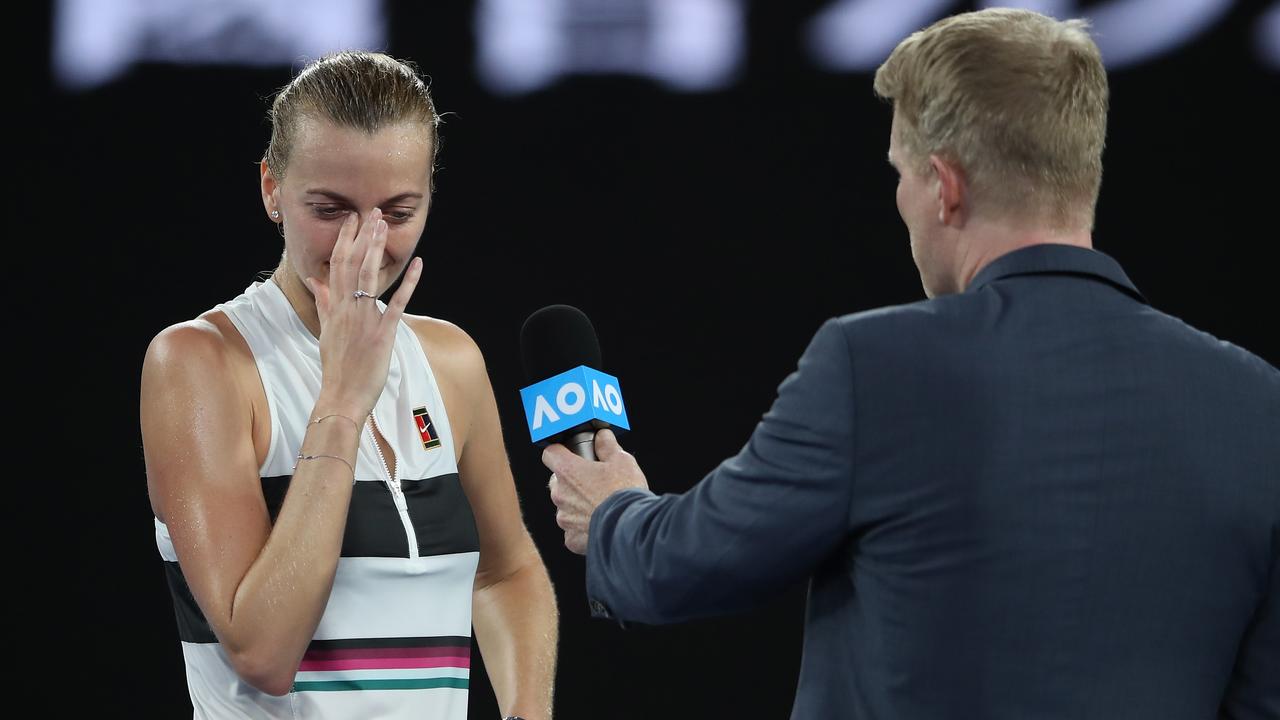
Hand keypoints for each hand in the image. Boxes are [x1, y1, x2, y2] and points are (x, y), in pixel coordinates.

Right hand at [305, 209, 422, 418]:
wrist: (340, 397)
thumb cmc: (335, 367)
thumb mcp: (325, 332)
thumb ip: (323, 304)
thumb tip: (316, 281)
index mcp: (334, 308)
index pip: (336, 265)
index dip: (344, 240)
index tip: (351, 220)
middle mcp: (346, 310)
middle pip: (352, 264)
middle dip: (362, 236)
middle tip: (373, 211)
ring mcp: (364, 320)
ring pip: (369, 276)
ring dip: (377, 249)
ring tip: (385, 225)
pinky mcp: (382, 334)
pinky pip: (397, 304)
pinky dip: (409, 283)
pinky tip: (419, 264)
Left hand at [542, 429, 648, 554]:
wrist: (631, 528)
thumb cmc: (625, 492)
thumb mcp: (621, 460)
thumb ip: (607, 446)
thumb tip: (602, 436)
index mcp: (568, 471)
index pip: (550, 454)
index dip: (560, 452)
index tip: (571, 454)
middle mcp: (560, 494)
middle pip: (558, 482)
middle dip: (572, 481)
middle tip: (594, 482)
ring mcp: (564, 518)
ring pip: (565, 507)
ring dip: (577, 505)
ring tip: (600, 506)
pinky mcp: (571, 539)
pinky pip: (572, 530)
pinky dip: (582, 528)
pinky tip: (600, 524)